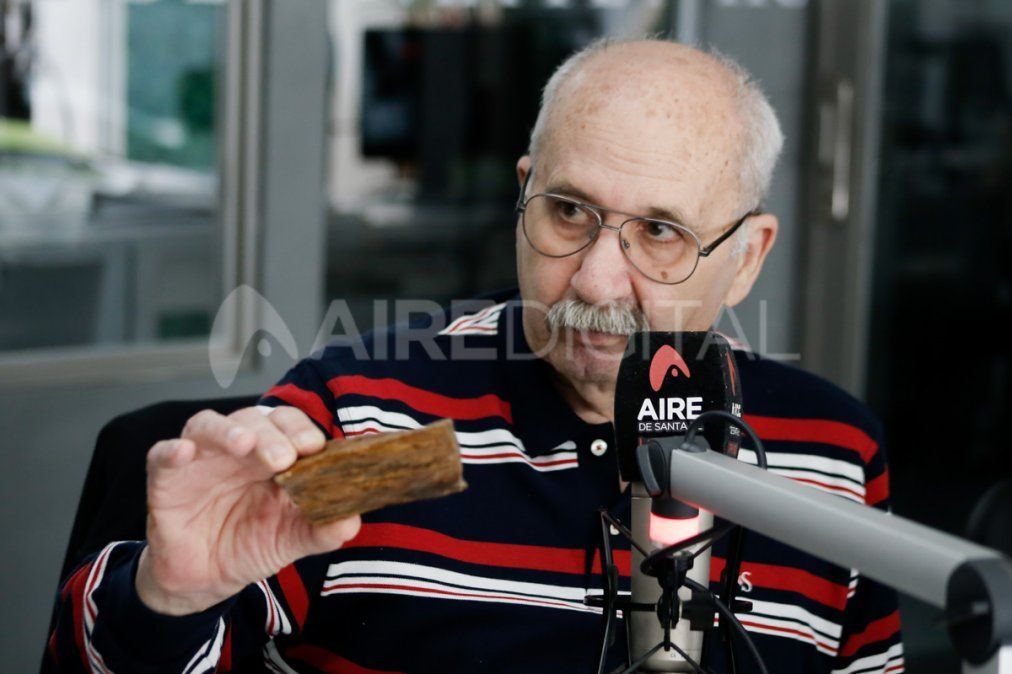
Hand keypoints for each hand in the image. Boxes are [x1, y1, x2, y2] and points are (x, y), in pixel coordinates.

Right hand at [135, 406, 359, 615]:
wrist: (206, 580)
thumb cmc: (251, 544)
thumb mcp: (291, 540)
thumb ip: (322, 529)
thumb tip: (353, 521)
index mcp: (271, 454)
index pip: (288, 424)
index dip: (301, 429)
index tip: (315, 447)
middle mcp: (237, 450)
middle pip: (254, 419)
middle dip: (272, 434)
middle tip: (285, 458)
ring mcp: (200, 460)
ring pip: (208, 425)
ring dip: (227, 431)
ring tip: (245, 445)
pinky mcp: (166, 480)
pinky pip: (162, 455)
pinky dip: (171, 450)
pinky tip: (184, 453)